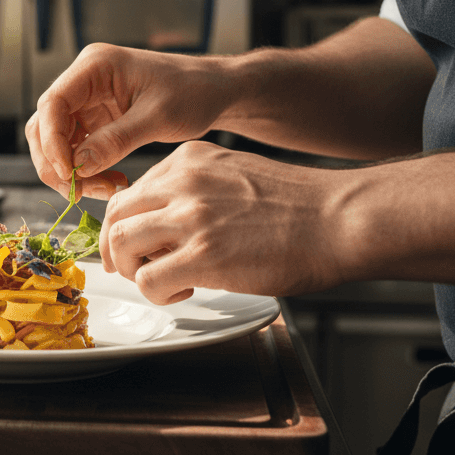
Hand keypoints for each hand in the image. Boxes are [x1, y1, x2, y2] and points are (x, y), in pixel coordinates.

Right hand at [26, 43, 231, 198]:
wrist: (214, 91)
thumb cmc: (193, 92)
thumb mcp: (158, 117)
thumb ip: (116, 140)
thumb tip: (78, 166)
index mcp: (95, 66)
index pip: (53, 103)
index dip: (52, 141)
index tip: (69, 173)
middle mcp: (84, 81)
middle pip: (45, 125)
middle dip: (57, 162)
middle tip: (81, 191)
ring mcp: (87, 102)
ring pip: (56, 142)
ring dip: (71, 171)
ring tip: (103, 190)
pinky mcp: (95, 121)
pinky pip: (76, 150)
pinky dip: (86, 171)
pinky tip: (110, 183)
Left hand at [99, 140, 349, 303]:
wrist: (339, 218)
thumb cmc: (296, 205)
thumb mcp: (232, 174)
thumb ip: (192, 189)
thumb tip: (162, 221)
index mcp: (187, 160)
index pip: (129, 192)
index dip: (122, 225)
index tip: (128, 246)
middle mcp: (182, 182)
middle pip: (115, 215)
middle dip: (114, 248)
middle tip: (129, 270)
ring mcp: (191, 217)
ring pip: (122, 244)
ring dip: (131, 271)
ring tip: (161, 281)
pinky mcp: (203, 255)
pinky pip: (149, 280)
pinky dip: (158, 294)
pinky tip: (186, 292)